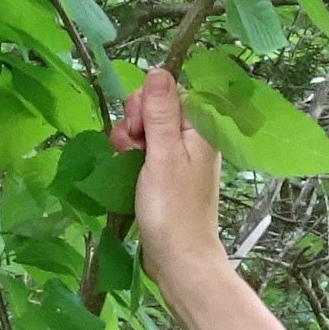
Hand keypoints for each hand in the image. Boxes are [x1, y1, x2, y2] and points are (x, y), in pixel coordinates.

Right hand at [110, 68, 224, 284]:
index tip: (138, 129)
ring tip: (127, 162)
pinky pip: (147, 150)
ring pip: (148, 128)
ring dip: (130, 140)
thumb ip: (160, 112)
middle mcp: (195, 137)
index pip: (170, 90)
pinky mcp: (169, 173)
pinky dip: (133, 156)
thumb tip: (158, 70)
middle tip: (132, 147)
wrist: (178, 258)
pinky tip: (126, 169)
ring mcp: (182, 156)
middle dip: (137, 122)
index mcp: (202, 127)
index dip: (148, 104)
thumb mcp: (163, 154)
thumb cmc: (172, 210)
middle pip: (157, 107)